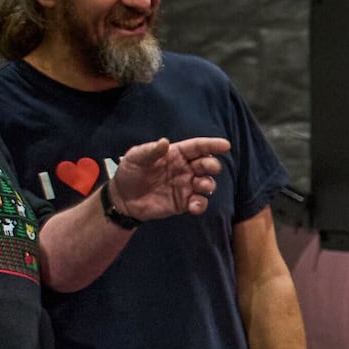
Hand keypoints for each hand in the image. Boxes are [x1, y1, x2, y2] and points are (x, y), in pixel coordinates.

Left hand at [105, 135, 231, 221]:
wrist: (123, 199)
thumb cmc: (129, 173)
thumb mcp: (135, 157)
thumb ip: (150, 150)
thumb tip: (164, 142)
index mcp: (176, 154)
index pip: (198, 147)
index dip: (212, 145)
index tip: (225, 146)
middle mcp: (185, 169)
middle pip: (207, 164)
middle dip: (212, 165)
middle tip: (209, 168)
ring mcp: (186, 186)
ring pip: (207, 183)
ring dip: (209, 184)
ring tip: (202, 187)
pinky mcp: (184, 203)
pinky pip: (199, 203)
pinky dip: (200, 204)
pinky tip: (193, 205)